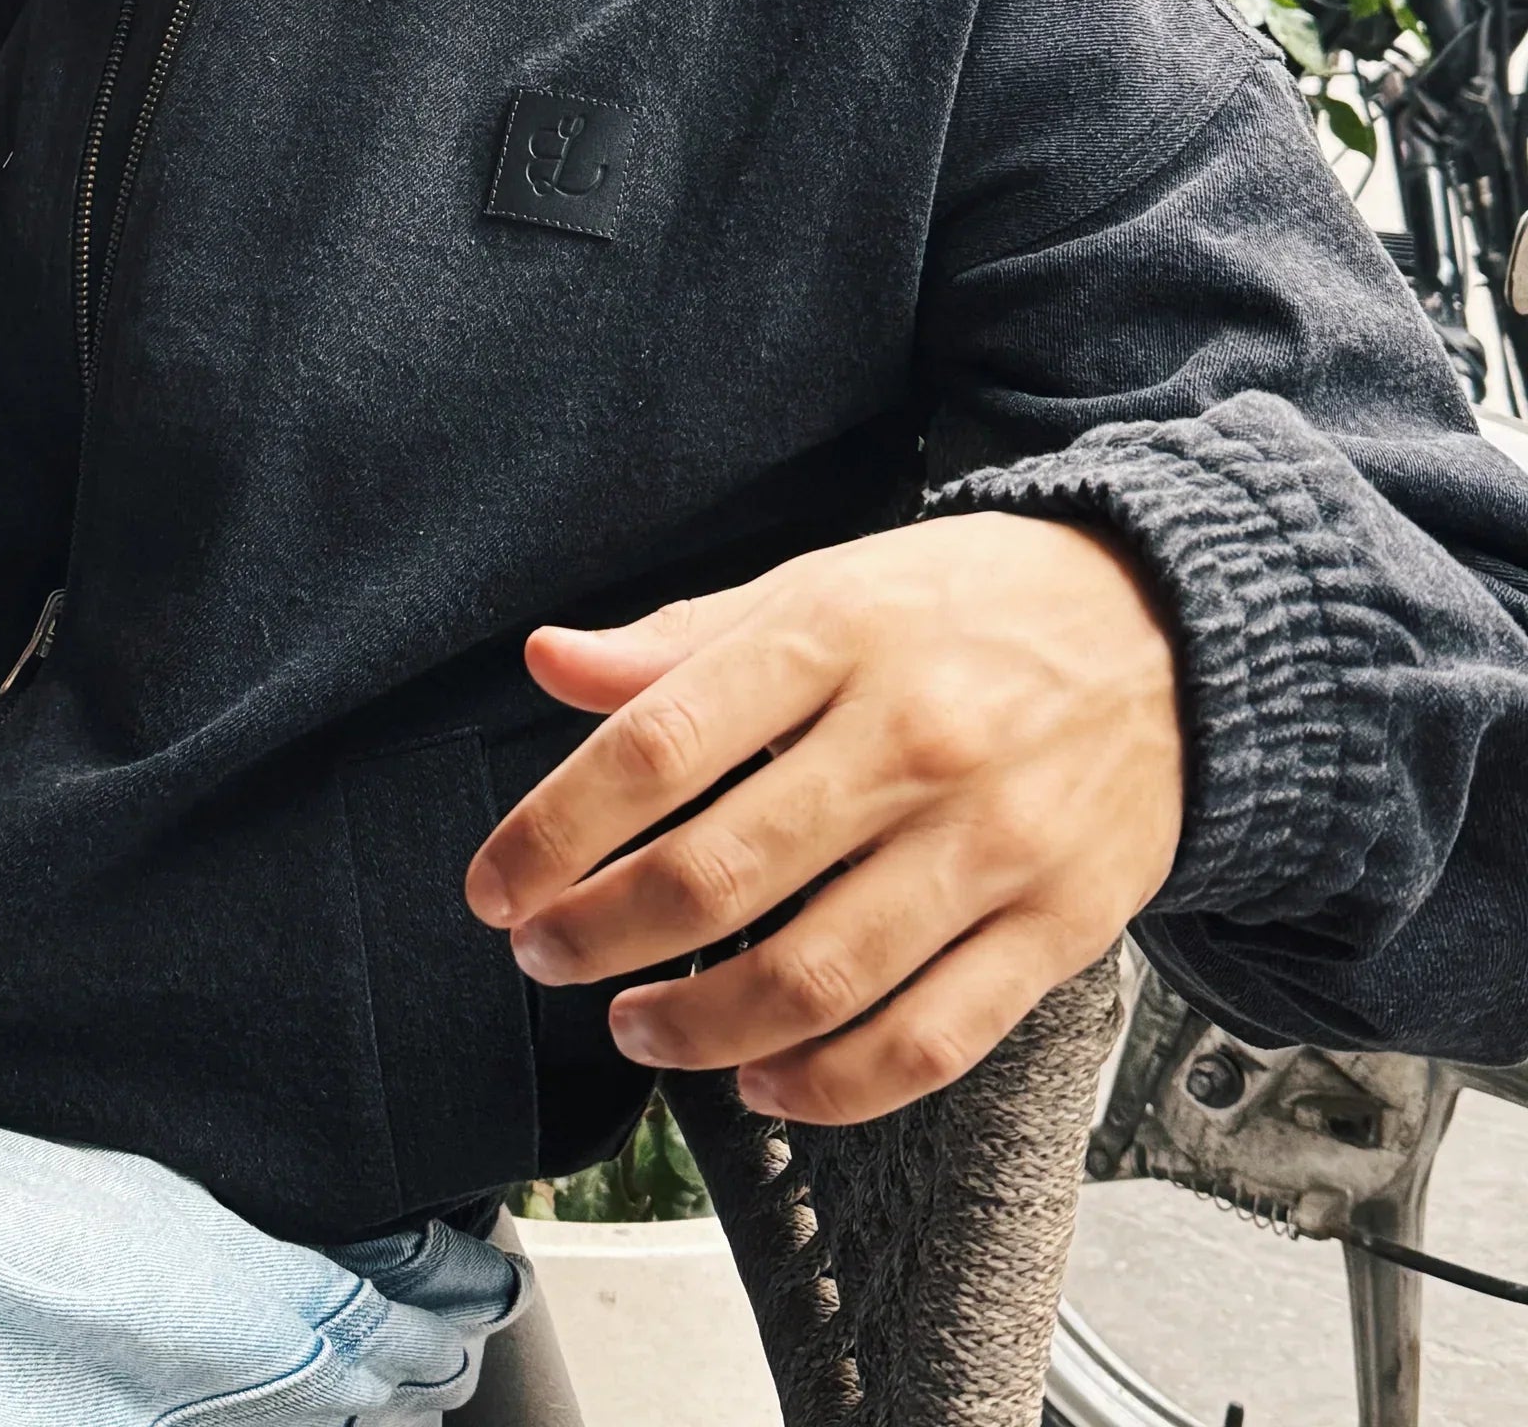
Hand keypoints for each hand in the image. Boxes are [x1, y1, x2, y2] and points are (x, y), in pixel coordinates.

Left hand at [465, 514, 1182, 1126]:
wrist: (1173, 628)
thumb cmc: (966, 608)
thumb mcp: (819, 585)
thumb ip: (681, 639)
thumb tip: (550, 661)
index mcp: (834, 633)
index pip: (658, 744)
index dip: (554, 830)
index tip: (495, 884)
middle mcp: (912, 737)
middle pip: (718, 873)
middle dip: (601, 935)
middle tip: (545, 956)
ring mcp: (993, 839)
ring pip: (814, 977)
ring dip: (697, 1025)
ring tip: (635, 1026)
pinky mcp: (1060, 925)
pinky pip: (929, 1041)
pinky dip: (831, 1084)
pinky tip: (765, 1080)